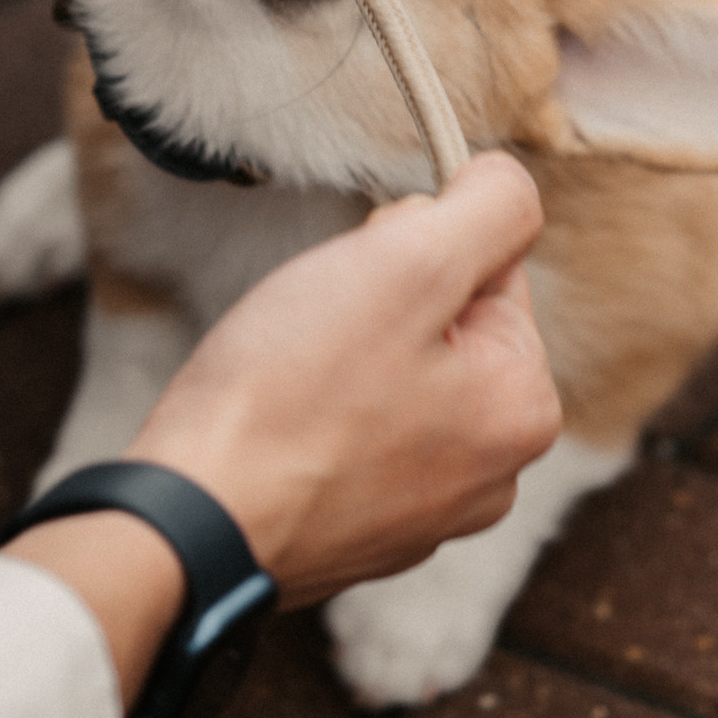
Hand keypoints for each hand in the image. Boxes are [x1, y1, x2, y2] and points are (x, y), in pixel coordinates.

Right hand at [6, 154, 559, 690]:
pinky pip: (354, 435)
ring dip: (344, 356)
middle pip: (444, 323)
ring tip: (291, 380)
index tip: (357, 282)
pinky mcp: (363, 534)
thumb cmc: (290, 396)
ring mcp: (427, 513)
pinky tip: (279, 427)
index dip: (412, 247)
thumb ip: (489, 209)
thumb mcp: (408, 265)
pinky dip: (317, 416)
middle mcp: (496, 474)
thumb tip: (510, 182)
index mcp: (524, 409)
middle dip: (379, 303)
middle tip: (315, 330)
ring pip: (395, 376)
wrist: (193, 523)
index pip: (488, 267)